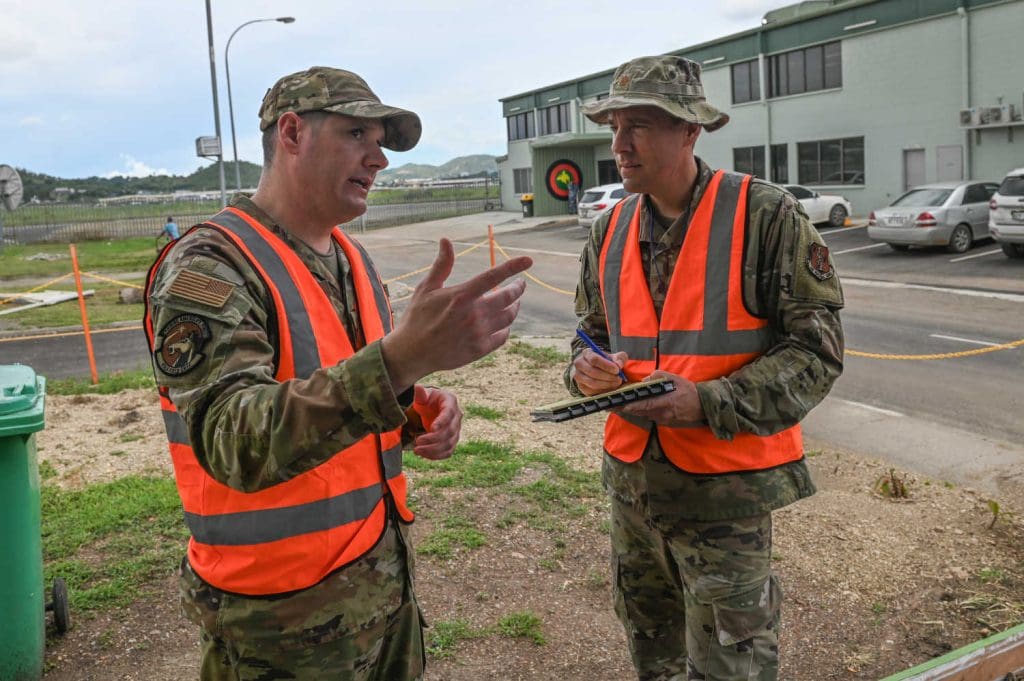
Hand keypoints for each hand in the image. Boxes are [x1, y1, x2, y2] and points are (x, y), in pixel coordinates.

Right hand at [382, 239, 531, 392]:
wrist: (411, 353)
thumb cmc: (417, 317)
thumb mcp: (426, 288)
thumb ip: (442, 265)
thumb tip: (446, 240)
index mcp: (461, 296)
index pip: (493, 276)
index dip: (513, 267)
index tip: (528, 260)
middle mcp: (473, 314)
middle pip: (508, 298)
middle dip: (518, 288)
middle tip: (521, 284)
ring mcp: (478, 333)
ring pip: (509, 317)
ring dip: (515, 307)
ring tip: (514, 302)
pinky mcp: (479, 350)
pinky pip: (503, 335)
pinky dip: (506, 327)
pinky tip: (503, 322)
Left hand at [409, 385, 460, 459]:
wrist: (434, 409)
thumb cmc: (428, 400)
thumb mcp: (424, 396)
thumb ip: (421, 394)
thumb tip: (417, 387)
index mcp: (451, 402)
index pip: (449, 413)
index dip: (442, 422)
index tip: (431, 429)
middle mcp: (457, 417)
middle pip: (450, 431)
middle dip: (433, 439)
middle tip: (417, 441)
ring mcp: (456, 430)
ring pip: (449, 444)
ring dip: (433, 449)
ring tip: (417, 450)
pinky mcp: (452, 441)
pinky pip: (448, 452)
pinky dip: (436, 456)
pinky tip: (423, 454)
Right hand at [572, 348, 627, 395]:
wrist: (599, 369)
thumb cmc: (607, 362)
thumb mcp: (615, 357)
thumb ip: (619, 358)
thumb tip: (618, 365)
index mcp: (587, 353)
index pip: (594, 359)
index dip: (606, 365)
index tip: (617, 369)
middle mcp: (579, 364)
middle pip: (592, 371)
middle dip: (608, 376)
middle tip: (618, 378)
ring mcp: (579, 376)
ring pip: (592, 382)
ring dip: (606, 384)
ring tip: (616, 382)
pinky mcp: (581, 387)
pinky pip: (592, 391)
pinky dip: (603, 390)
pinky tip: (610, 387)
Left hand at [619, 370, 703, 425]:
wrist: (702, 405)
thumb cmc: (688, 390)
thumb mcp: (675, 379)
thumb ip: (659, 376)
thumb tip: (645, 380)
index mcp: (666, 401)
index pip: (646, 404)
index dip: (633, 405)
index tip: (622, 405)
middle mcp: (663, 413)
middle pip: (641, 412)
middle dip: (627, 409)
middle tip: (613, 406)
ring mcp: (664, 419)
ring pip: (644, 415)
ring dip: (633, 411)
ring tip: (619, 407)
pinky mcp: (665, 423)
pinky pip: (651, 417)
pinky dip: (643, 412)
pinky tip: (636, 408)